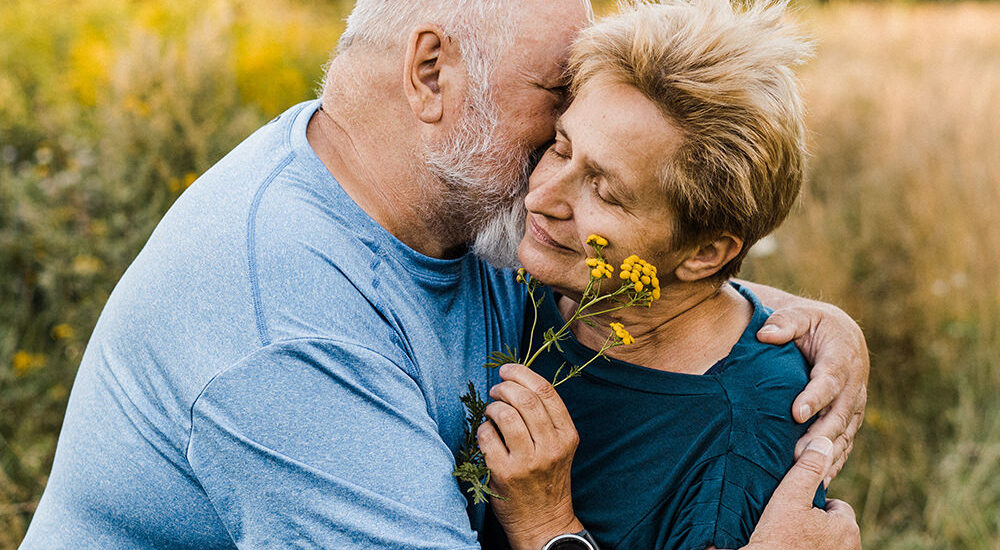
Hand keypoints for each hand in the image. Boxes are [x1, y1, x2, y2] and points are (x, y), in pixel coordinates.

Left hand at [477, 363, 583, 549]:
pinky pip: (487, 436)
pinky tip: (486, 433)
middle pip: (525, 400)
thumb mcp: (560, 447)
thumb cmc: (547, 479)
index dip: (523, 373)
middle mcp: (550, 447)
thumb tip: (517, 382)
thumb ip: (546, 418)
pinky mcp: (505, 474)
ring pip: (506, 415)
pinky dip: (482, 428)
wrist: (543, 522)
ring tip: (491, 410)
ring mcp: (527, 462)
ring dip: (492, 406)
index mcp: (567, 436)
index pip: (546, 392)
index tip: (507, 370)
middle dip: (505, 387)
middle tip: (496, 389)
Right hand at [742, 437, 860, 549]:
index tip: (796, 511)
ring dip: (815, 539)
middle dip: (817, 523)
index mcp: (846, 527)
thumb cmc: (775, 537)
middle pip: (835, 525)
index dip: (815, 505)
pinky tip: (793, 548)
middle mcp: (851, 548)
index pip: (837, 506)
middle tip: (792, 525)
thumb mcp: (789, 497)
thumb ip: (808, 469)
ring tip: (791, 538)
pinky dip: (811, 549)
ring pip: (829, 542)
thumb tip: (824, 442)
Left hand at [756, 298, 868, 483]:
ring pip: (844, 434)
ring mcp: (855, 405)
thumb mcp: (800, 315)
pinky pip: (844, 444)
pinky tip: (819, 483)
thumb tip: (765, 334)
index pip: (829, 380)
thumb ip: (784, 322)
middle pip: (839, 415)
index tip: (797, 413)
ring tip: (807, 477)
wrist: (841, 335)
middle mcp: (854, 385)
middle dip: (819, 436)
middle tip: (798, 456)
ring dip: (827, 456)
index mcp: (842, 357)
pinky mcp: (851, 419)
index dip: (815, 397)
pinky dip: (834, 463)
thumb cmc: (814, 325)